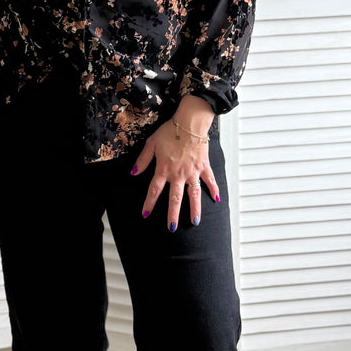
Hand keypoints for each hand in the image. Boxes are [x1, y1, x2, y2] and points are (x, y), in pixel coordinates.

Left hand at [131, 99, 219, 231]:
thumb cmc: (169, 131)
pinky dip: (214, 189)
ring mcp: (193, 171)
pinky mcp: (204, 166)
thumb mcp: (151, 144)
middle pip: (175, 199)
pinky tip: (217, 199)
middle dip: (173, 215)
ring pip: (194, 194)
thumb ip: (143, 160)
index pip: (154, 190)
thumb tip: (133, 172)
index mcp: (164, 169)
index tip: (145, 215)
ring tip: (195, 222)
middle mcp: (178, 174)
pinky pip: (210, 180)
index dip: (149, 203)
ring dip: (194, 209)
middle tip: (172, 228)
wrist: (189, 122)